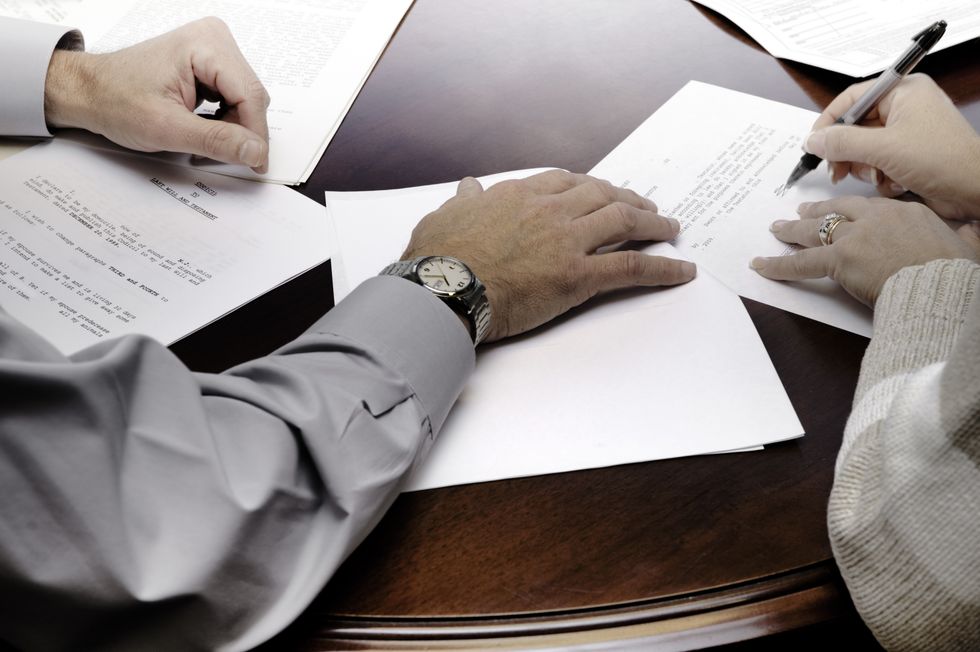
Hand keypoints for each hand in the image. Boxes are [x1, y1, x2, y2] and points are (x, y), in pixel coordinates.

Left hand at [44, 17, 270, 172]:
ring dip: (233, 126)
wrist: (90, 91)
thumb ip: (216, 140)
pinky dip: (225, 118)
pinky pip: (235, 96)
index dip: (256, 135)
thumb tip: (255, 151)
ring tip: (202, 138)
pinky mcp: (211, 62)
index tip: (257, 165)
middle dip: (241, 130)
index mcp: (205, 45)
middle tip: (218, 154)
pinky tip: (203, 126)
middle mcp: (213, 39)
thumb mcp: (167, 128)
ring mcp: (213, 49)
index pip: (250, 95)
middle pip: (252, 96)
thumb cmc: (115, 100)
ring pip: (246, 99)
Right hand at [402, 170, 696, 341]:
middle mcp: (549, 210)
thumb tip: (468, 187)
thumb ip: (464, 201)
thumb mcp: (445, 217)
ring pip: (623, 222)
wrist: (442, 289)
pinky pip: (631, 267)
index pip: (565, 181)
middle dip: (629, 198)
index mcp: (518, 195)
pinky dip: (662, 268)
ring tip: (670, 228)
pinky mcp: (578, 276)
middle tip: (647, 206)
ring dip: (652, 223)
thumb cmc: (437, 259)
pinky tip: (682, 270)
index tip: (602, 190)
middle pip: (602, 195)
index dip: (590, 186)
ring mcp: (567, 241)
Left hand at [750, 196, 979, 305]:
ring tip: (776, 229)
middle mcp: (876, 217)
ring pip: (815, 229)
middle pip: (839, 210)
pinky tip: (760, 265)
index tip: (844, 212)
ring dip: (792, 230)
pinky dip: (778, 264)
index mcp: (906, 211)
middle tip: (801, 212)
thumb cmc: (952, 272)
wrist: (940, 285)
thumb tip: (972, 233)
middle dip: (818, 211)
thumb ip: (963, 236)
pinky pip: (801, 261)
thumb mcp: (965, 246)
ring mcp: (855, 235)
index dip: (852, 210)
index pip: (871, 206)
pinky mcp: (840, 258)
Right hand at [804, 74, 979, 219]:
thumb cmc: (941, 160)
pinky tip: (893, 183)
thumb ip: (843, 143)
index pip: (852, 98)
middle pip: (855, 126)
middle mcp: (905, 107)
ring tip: (877, 177)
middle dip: (848, 152)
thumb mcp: (884, 149)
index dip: (829, 121)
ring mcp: (907, 131)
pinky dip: (879, 175)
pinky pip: (878, 161)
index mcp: (903, 91)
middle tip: (838, 171)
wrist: (976, 190)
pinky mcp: (909, 154)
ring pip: (864, 148)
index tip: (813, 144)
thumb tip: (812, 141)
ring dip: (865, 167)